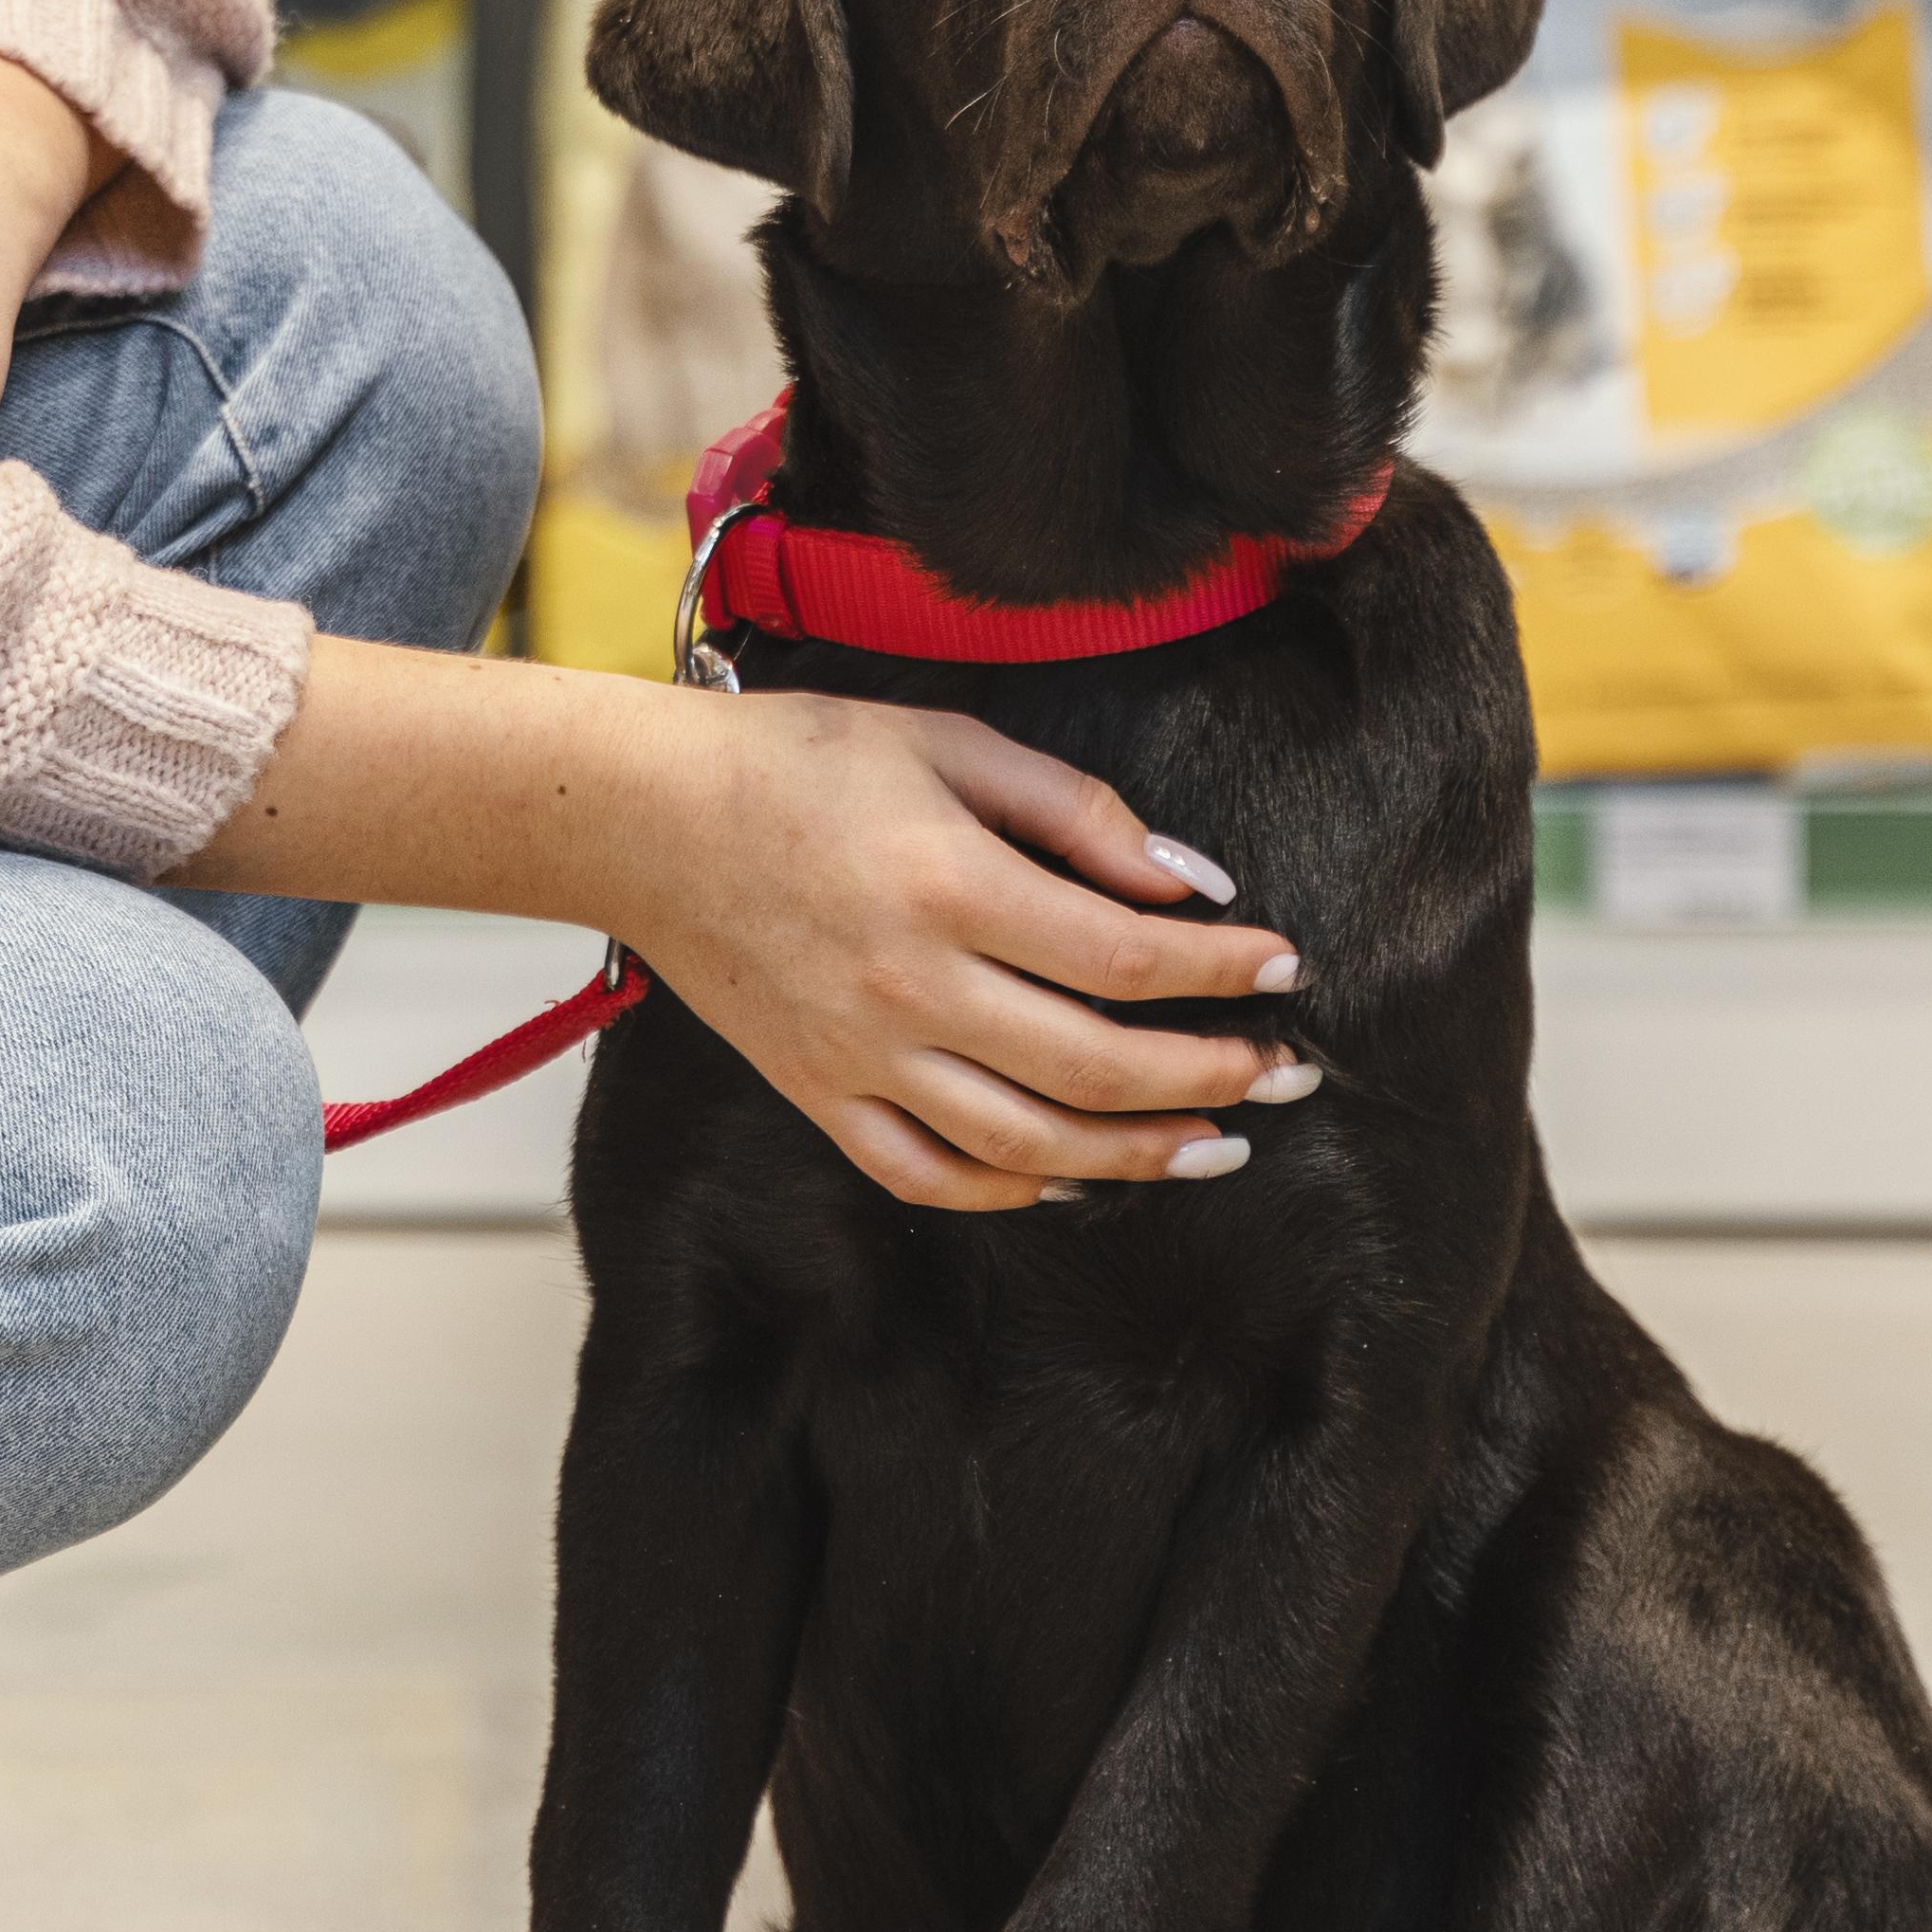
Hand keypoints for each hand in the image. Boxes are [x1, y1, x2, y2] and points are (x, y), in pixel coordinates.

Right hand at [186, 643, 1304, 1215]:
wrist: (645, 816)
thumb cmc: (800, 759)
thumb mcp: (945, 740)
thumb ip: (1074, 809)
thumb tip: (1190, 882)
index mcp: (946, 883)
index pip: (1124, 952)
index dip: (1221, 970)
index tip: (1287, 967)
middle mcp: (909, 985)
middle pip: (1095, 1066)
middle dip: (1212, 1075)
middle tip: (1286, 1070)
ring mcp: (860, 1054)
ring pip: (1027, 1145)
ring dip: (1138, 1157)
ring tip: (1214, 1146)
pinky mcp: (819, 1092)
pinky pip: (930, 1174)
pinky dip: (1014, 1192)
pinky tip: (1077, 1178)